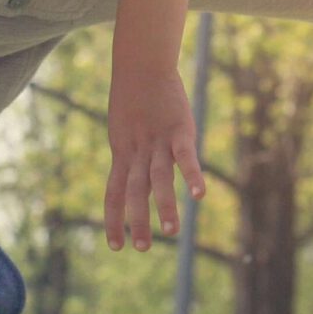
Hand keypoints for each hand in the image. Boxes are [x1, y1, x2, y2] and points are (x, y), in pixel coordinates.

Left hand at [104, 65, 205, 252]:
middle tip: (143, 249)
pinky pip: (185, 157)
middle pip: (134, 191)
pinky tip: (200, 195)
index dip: (113, 220)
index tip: (115, 247)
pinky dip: (192, 175)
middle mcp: (137, 151)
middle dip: (138, 221)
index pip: (113, 193)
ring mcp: (158, 141)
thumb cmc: (133, 98)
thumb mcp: (123, 129)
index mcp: (122, 153)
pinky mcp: (179, 129)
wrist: (142, 64)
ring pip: (159, 177)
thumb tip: (134, 178)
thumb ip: (129, 155)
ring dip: (165, 205)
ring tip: (171, 231)